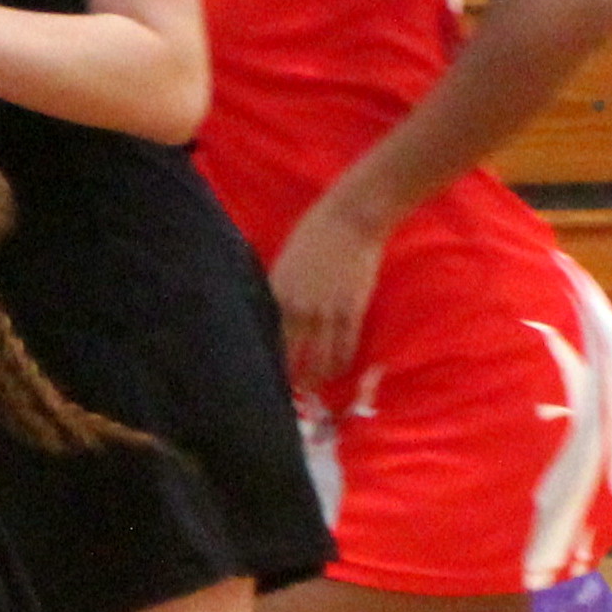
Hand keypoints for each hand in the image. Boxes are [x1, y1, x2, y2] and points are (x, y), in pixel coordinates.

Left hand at [267, 191, 388, 389]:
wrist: (351, 220)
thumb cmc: (313, 234)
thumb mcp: (283, 262)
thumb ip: (277, 290)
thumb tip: (269, 312)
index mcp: (277, 294)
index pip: (266, 337)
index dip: (264, 359)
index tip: (259, 374)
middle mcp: (299, 309)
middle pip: (290, 355)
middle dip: (287, 376)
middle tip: (284, 391)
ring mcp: (327, 313)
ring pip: (319, 358)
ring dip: (314, 377)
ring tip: (309, 388)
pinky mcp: (352, 312)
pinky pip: (345, 347)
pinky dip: (339, 364)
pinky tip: (334, 373)